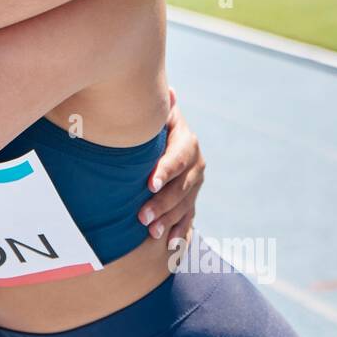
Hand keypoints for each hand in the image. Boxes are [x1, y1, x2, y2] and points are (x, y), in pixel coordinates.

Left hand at [138, 87, 203, 245]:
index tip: (149, 183)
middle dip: (163, 202)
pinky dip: (179, 231)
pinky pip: (188, 217)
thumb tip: (169, 93)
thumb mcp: (153, 114)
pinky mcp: (190, 199)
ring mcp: (195, 182)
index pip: (179, 155)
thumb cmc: (147, 123)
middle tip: (142, 216)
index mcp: (185, 139)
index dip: (166, 170)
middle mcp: (195, 162)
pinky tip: (169, 243)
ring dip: (169, 220)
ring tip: (151, 232)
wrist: (157, 134)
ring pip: (185, 204)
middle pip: (182, 185)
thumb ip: (157, 109)